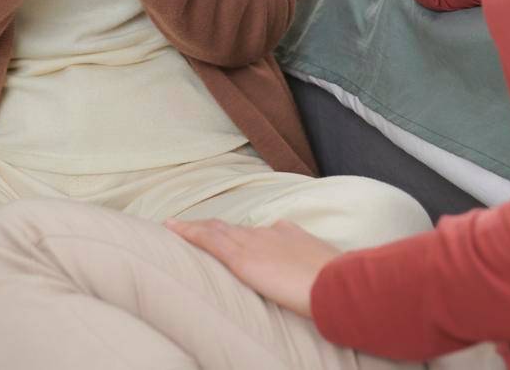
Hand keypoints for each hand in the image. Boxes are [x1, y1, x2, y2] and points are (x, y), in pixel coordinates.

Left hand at [165, 217, 342, 317]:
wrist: (335, 284)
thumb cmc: (336, 284)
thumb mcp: (325, 271)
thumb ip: (311, 270)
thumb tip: (313, 281)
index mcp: (289, 234)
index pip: (256, 232)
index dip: (239, 232)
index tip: (228, 233)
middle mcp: (268, 233)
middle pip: (231, 228)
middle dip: (212, 227)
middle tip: (191, 226)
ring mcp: (254, 243)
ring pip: (216, 230)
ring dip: (195, 228)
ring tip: (175, 226)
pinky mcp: (242, 258)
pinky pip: (208, 240)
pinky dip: (189, 232)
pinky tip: (172, 228)